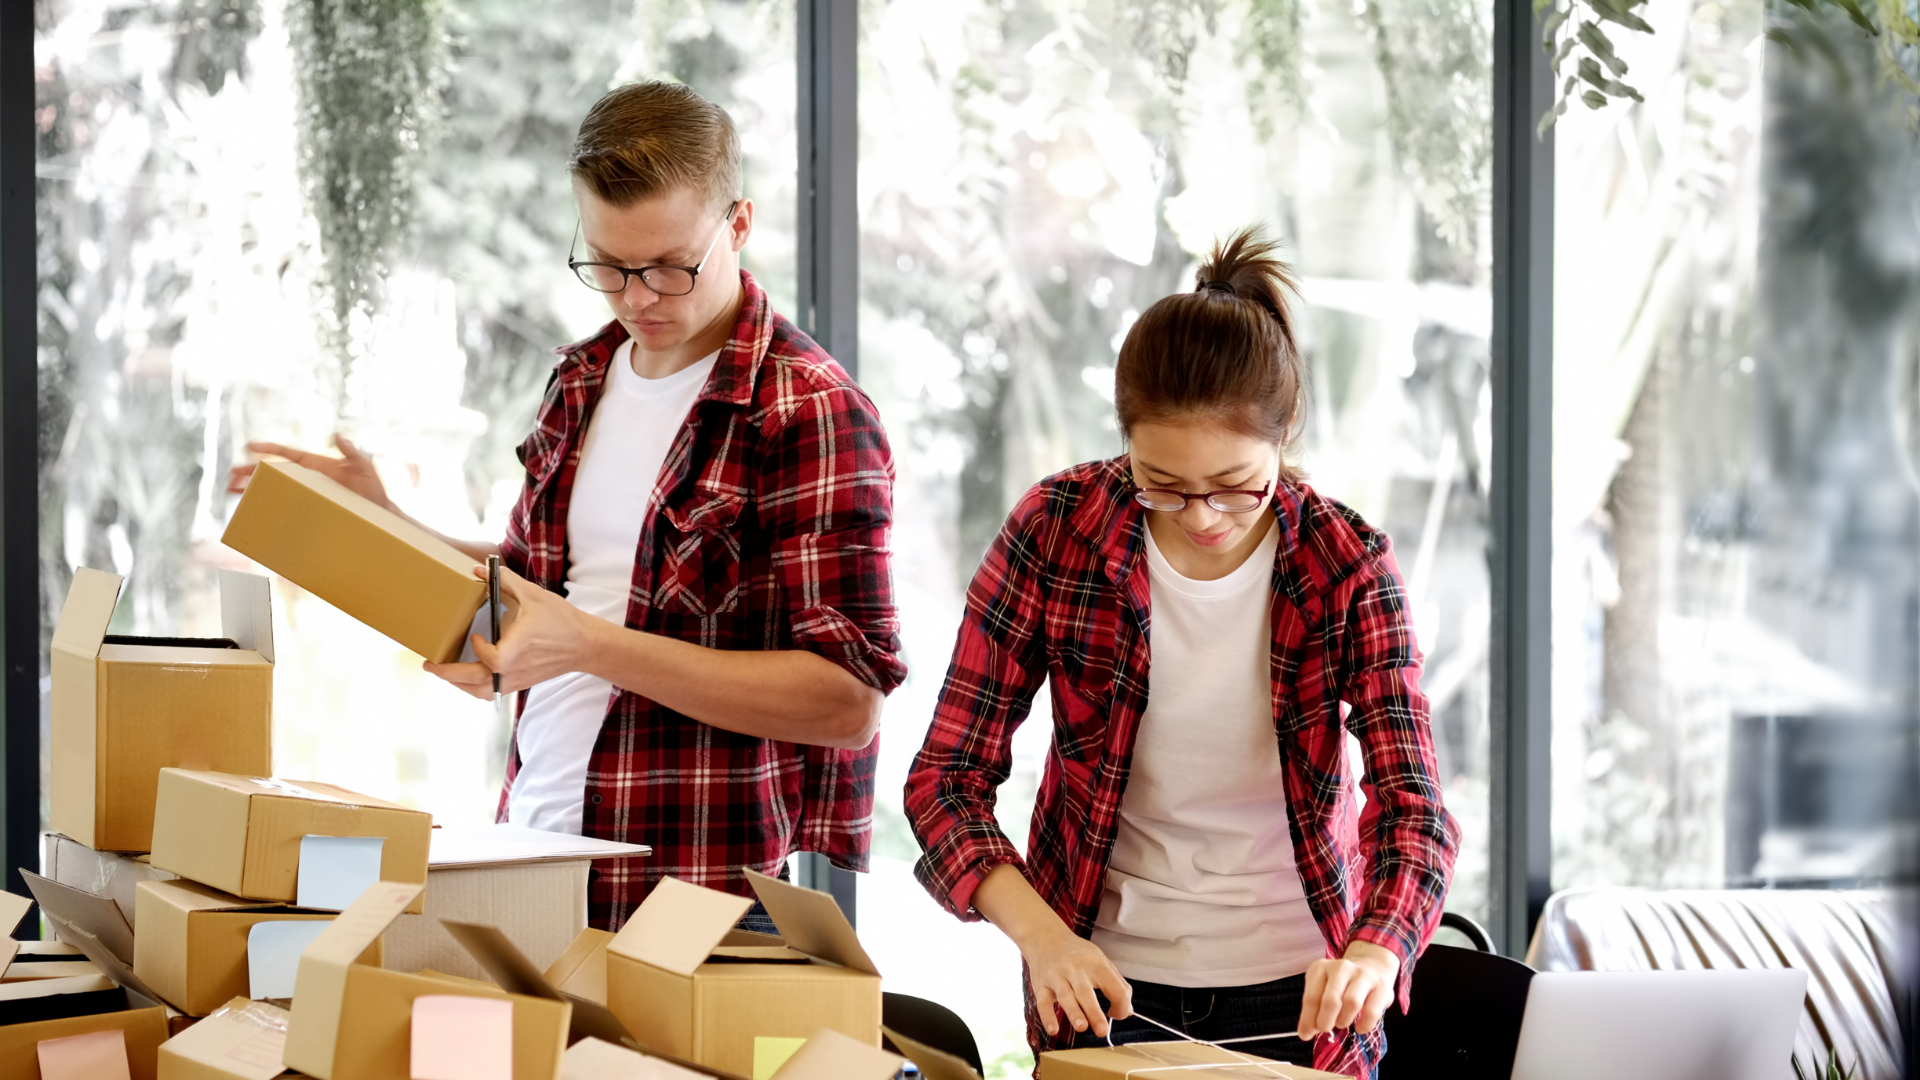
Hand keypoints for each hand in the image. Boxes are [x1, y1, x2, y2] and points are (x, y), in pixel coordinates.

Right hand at [228, 434, 390, 507]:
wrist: (378, 515)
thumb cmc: (374, 490)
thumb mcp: (366, 467)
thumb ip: (353, 451)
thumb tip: (338, 435)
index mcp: (317, 464)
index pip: (288, 453)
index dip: (269, 449)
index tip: (250, 446)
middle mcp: (308, 477)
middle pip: (274, 471)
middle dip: (252, 471)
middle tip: (232, 474)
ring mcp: (306, 493)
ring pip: (274, 488)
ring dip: (253, 488)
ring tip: (233, 490)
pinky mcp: (307, 507)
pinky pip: (283, 504)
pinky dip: (267, 504)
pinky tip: (252, 508)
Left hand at [422, 564, 603, 697]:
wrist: (585, 645)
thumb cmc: (562, 620)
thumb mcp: (534, 595)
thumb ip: (505, 582)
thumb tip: (479, 570)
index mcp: (518, 649)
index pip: (490, 660)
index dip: (478, 649)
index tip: (474, 636)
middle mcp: (515, 669)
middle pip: (475, 682)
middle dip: (448, 674)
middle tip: (429, 664)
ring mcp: (517, 679)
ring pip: (481, 691)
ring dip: (459, 684)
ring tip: (443, 672)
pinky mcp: (520, 683)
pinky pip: (491, 692)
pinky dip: (474, 687)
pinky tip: (466, 677)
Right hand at [1018, 925, 1133, 1039]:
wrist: (1046, 937)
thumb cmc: (1077, 953)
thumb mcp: (1101, 961)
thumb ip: (1117, 985)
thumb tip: (1128, 1011)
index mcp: (1096, 964)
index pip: (1114, 987)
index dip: (1120, 1005)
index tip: (1116, 1014)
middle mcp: (1075, 970)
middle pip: (1086, 992)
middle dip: (1095, 1013)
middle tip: (1102, 1031)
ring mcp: (1057, 977)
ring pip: (1065, 996)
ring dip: (1074, 1013)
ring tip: (1082, 1027)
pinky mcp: (1041, 985)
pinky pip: (1043, 1002)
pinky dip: (1047, 1016)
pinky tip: (1053, 1029)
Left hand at [1297, 939, 1399, 1039]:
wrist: (1372, 966)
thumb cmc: (1341, 983)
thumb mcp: (1322, 989)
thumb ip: (1314, 1009)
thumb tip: (1306, 1033)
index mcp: (1321, 968)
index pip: (1311, 998)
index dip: (1308, 1020)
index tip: (1305, 1034)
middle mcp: (1342, 967)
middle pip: (1331, 1000)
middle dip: (1325, 1021)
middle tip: (1325, 1029)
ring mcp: (1363, 975)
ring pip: (1352, 1003)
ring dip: (1344, 1020)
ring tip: (1341, 1023)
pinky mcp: (1382, 986)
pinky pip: (1372, 1012)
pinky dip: (1364, 1025)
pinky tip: (1359, 1027)